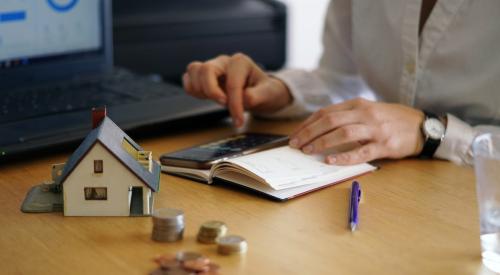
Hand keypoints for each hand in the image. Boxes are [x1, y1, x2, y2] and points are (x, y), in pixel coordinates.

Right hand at [183, 53, 291, 126]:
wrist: (261, 92)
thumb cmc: (264, 90)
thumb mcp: (269, 93)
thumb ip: (259, 95)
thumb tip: (246, 97)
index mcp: (241, 62)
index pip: (232, 83)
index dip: (234, 104)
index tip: (238, 120)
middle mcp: (224, 61)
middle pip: (206, 70)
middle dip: (212, 92)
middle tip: (223, 105)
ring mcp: (212, 67)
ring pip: (193, 70)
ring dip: (201, 90)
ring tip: (216, 100)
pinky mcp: (203, 76)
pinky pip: (188, 78)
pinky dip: (192, 90)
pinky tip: (206, 98)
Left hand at [289, 98, 425, 164]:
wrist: (423, 126)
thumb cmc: (391, 119)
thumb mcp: (368, 110)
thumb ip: (347, 116)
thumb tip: (319, 128)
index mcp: (358, 104)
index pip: (326, 112)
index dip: (308, 124)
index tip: (295, 134)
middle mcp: (365, 113)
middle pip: (330, 121)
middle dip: (309, 133)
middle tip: (295, 144)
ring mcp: (375, 129)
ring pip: (343, 133)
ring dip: (322, 142)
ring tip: (308, 151)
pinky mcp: (384, 145)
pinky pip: (361, 152)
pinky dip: (344, 157)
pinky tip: (330, 161)